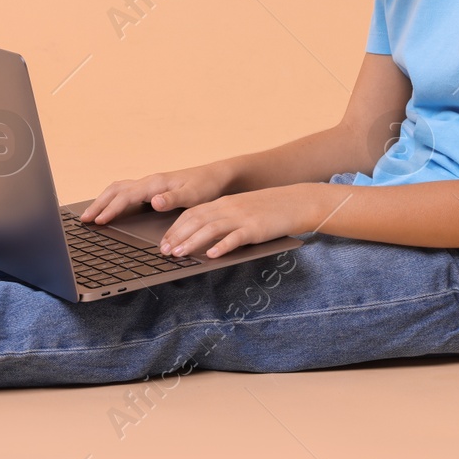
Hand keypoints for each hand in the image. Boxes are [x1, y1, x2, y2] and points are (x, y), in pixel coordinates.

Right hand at [79, 161, 232, 224]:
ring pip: (118, 189)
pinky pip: (125, 191)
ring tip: (91, 214)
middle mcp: (150, 182)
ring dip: (103, 200)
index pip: (126, 196)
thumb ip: (173, 198)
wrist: (216, 177)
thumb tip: (153, 201)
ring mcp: (150, 184)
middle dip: (99, 204)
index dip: (111, 209)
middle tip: (84, 219)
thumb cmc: (206, 187)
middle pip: (116, 190)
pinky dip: (112, 198)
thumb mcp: (193, 195)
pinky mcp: (153, 188)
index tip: (99, 221)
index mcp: (156, 183)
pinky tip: (110, 207)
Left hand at [158, 185, 317, 259]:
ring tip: (180, 254)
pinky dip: (221, 246)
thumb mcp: (241, 209)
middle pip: (196, 221)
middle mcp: (229, 208)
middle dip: (177, 236)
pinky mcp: (255, 228)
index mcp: (223, 203)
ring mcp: (242, 217)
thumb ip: (223, 219)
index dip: (175, 228)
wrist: (296, 202)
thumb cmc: (268, 209)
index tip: (163, 242)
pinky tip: (211, 255)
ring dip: (192, 242)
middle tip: (164, 252)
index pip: (192, 214)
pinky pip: (235, 237)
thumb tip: (202, 237)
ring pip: (210, 228)